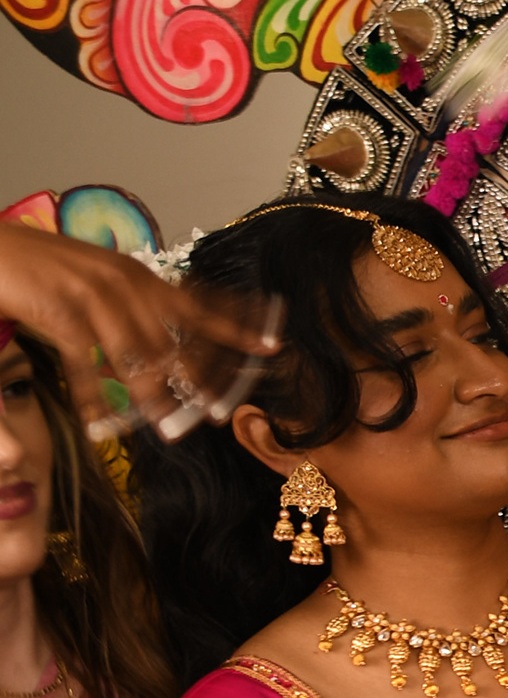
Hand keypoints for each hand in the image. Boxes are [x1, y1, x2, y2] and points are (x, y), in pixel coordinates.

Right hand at [0, 222, 268, 435]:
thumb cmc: (44, 269)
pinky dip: (93, 399)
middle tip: (216, 415)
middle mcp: (125, 284)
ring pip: (138, 360)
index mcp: (139, 277)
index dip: (236, 327)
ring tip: (166, 427)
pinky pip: (87, 367)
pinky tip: (100, 424)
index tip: (272, 346)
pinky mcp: (62, 312)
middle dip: (198, 384)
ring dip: (153, 399)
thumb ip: (134, 312)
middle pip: (175, 344)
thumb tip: (161, 357)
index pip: (199, 305)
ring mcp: (94, 296)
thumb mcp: (100, 281)